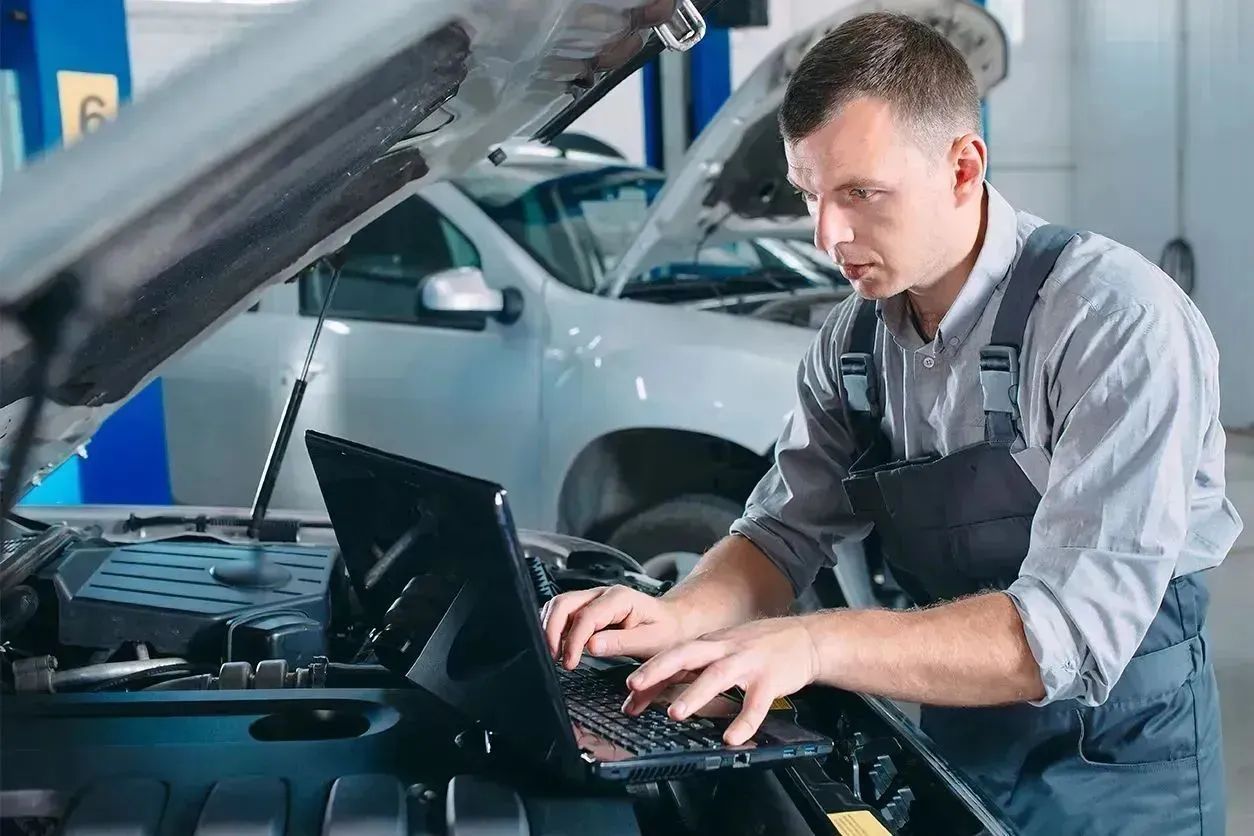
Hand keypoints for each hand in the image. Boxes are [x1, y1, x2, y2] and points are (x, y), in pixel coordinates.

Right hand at [540, 585, 688, 669]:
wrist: (676, 621)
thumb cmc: (667, 631)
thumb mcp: (650, 641)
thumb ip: (621, 643)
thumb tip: (591, 646)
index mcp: (620, 599)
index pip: (585, 617)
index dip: (573, 641)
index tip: (569, 663)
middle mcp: (603, 594)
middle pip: (564, 603)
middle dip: (552, 630)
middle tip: (553, 658)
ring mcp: (594, 599)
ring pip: (560, 605)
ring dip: (551, 628)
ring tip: (554, 655)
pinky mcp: (590, 608)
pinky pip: (565, 613)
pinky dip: (556, 628)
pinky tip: (558, 647)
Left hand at [623, 616, 821, 745]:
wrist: (806, 638)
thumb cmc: (760, 647)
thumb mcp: (724, 648)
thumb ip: (695, 666)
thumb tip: (661, 687)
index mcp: (710, 643)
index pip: (673, 655)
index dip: (649, 673)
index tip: (627, 693)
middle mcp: (725, 648)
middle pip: (686, 654)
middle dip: (658, 669)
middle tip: (634, 686)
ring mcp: (748, 662)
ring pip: (717, 676)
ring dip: (694, 694)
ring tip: (675, 713)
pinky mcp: (771, 679)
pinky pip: (755, 703)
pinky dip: (743, 721)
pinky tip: (732, 737)